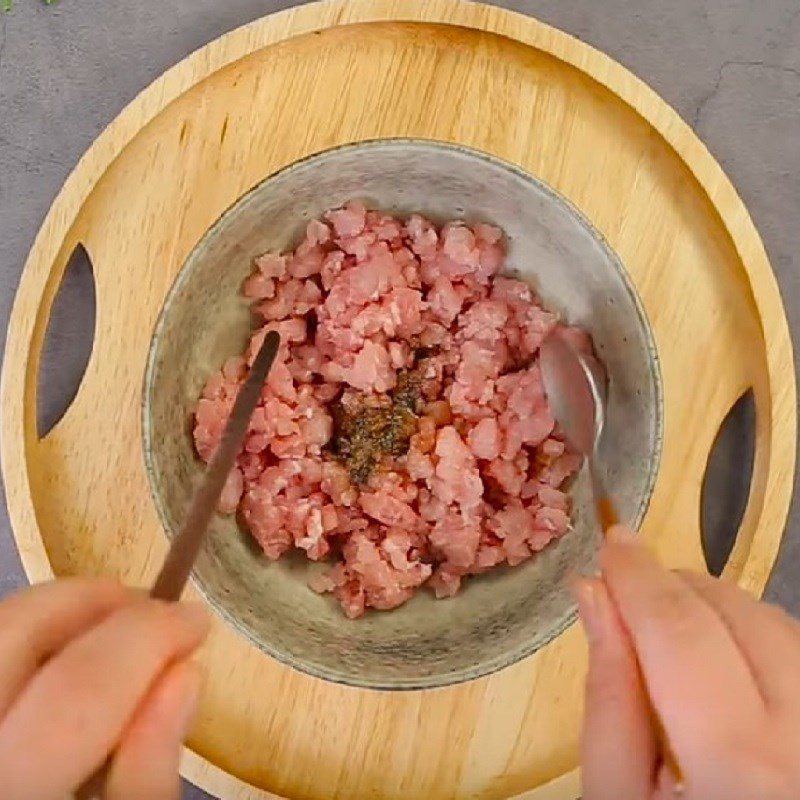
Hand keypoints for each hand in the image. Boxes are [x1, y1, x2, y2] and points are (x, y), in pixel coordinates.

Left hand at [0, 578, 209, 799]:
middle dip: (97, 600)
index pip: (81, 687)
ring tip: (114, 629)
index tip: (196, 623)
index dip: (149, 636)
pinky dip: (32, 641)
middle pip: (18, 632)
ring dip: (62, 613)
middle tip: (152, 609)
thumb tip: (183, 675)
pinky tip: (64, 661)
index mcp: (15, 786)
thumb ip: (149, 779)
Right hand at [574, 527, 799, 799]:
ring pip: (786, 629)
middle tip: (635, 588)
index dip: (640, 576)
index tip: (613, 540)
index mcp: (738, 770)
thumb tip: (593, 596)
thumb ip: (608, 694)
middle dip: (679, 587)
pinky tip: (730, 663)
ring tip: (677, 630)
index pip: (680, 633)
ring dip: (723, 610)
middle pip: (743, 618)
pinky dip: (762, 639)